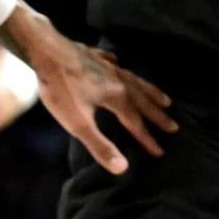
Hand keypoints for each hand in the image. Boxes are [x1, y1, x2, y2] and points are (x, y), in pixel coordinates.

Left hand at [0, 5, 175, 173]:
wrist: (45, 50)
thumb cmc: (60, 88)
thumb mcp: (78, 123)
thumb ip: (100, 145)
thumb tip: (123, 168)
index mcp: (117, 97)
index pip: (136, 122)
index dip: (148, 138)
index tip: (161, 151)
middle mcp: (118, 80)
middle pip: (142, 100)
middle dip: (157, 115)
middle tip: (173, 125)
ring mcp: (106, 65)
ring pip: (134, 79)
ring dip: (149, 90)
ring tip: (162, 97)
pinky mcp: (92, 55)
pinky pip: (112, 62)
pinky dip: (120, 66)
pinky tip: (118, 63)